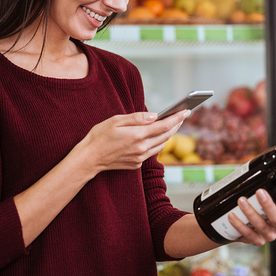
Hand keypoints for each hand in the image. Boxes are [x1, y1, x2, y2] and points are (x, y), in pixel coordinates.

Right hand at [72, 109, 189, 177]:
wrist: (89, 158)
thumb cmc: (99, 136)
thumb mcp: (116, 120)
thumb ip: (137, 118)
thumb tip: (155, 116)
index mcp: (137, 135)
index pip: (164, 125)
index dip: (177, 118)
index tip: (186, 111)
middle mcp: (141, 148)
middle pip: (166, 136)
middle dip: (176, 125)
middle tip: (182, 116)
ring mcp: (140, 158)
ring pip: (161, 145)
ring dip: (168, 135)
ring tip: (172, 125)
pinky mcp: (136, 164)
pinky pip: (152, 152)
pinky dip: (157, 143)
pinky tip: (156, 137)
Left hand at [228, 185, 275, 245]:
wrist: (238, 225)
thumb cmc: (253, 204)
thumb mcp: (261, 195)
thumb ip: (264, 183)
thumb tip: (257, 164)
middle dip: (268, 205)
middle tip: (259, 192)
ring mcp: (267, 234)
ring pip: (261, 226)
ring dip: (250, 213)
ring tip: (241, 201)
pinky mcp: (255, 240)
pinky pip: (248, 234)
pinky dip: (239, 225)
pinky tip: (232, 215)